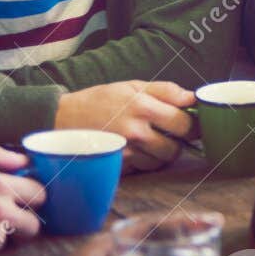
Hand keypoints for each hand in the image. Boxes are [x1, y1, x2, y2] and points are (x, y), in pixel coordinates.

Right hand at [55, 80, 196, 171]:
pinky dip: (147, 162)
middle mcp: (135, 131)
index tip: (195, 124)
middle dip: (180, 142)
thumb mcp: (131, 86)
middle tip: (175, 135)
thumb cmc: (99, 100)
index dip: (194, 125)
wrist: (59, 119)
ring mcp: (125, 152)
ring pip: (161, 161)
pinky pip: (144, 169)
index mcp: (142, 107)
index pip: (185, 123)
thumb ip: (165, 90)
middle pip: (176, 147)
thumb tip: (193, 97)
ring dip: (164, 154)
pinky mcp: (115, 167)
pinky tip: (140, 151)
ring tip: (154, 141)